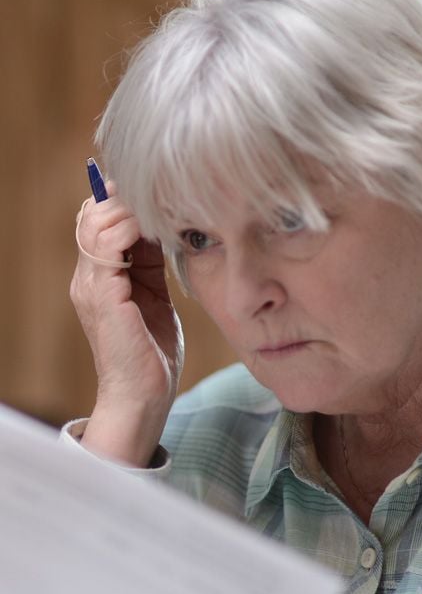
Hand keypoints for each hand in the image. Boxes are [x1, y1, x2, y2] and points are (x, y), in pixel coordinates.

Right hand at [70, 185, 183, 465]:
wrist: (143, 396)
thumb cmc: (152, 354)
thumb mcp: (153, 297)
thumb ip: (150, 265)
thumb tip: (162, 229)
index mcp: (97, 277)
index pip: (96, 221)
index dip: (123, 202)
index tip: (158, 197)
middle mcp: (87, 277)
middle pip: (91, 214)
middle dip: (127, 200)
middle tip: (163, 200)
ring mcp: (90, 285)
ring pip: (96, 222)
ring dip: (130, 210)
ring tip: (161, 214)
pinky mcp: (103, 295)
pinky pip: (106, 245)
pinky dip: (132, 229)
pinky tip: (159, 231)